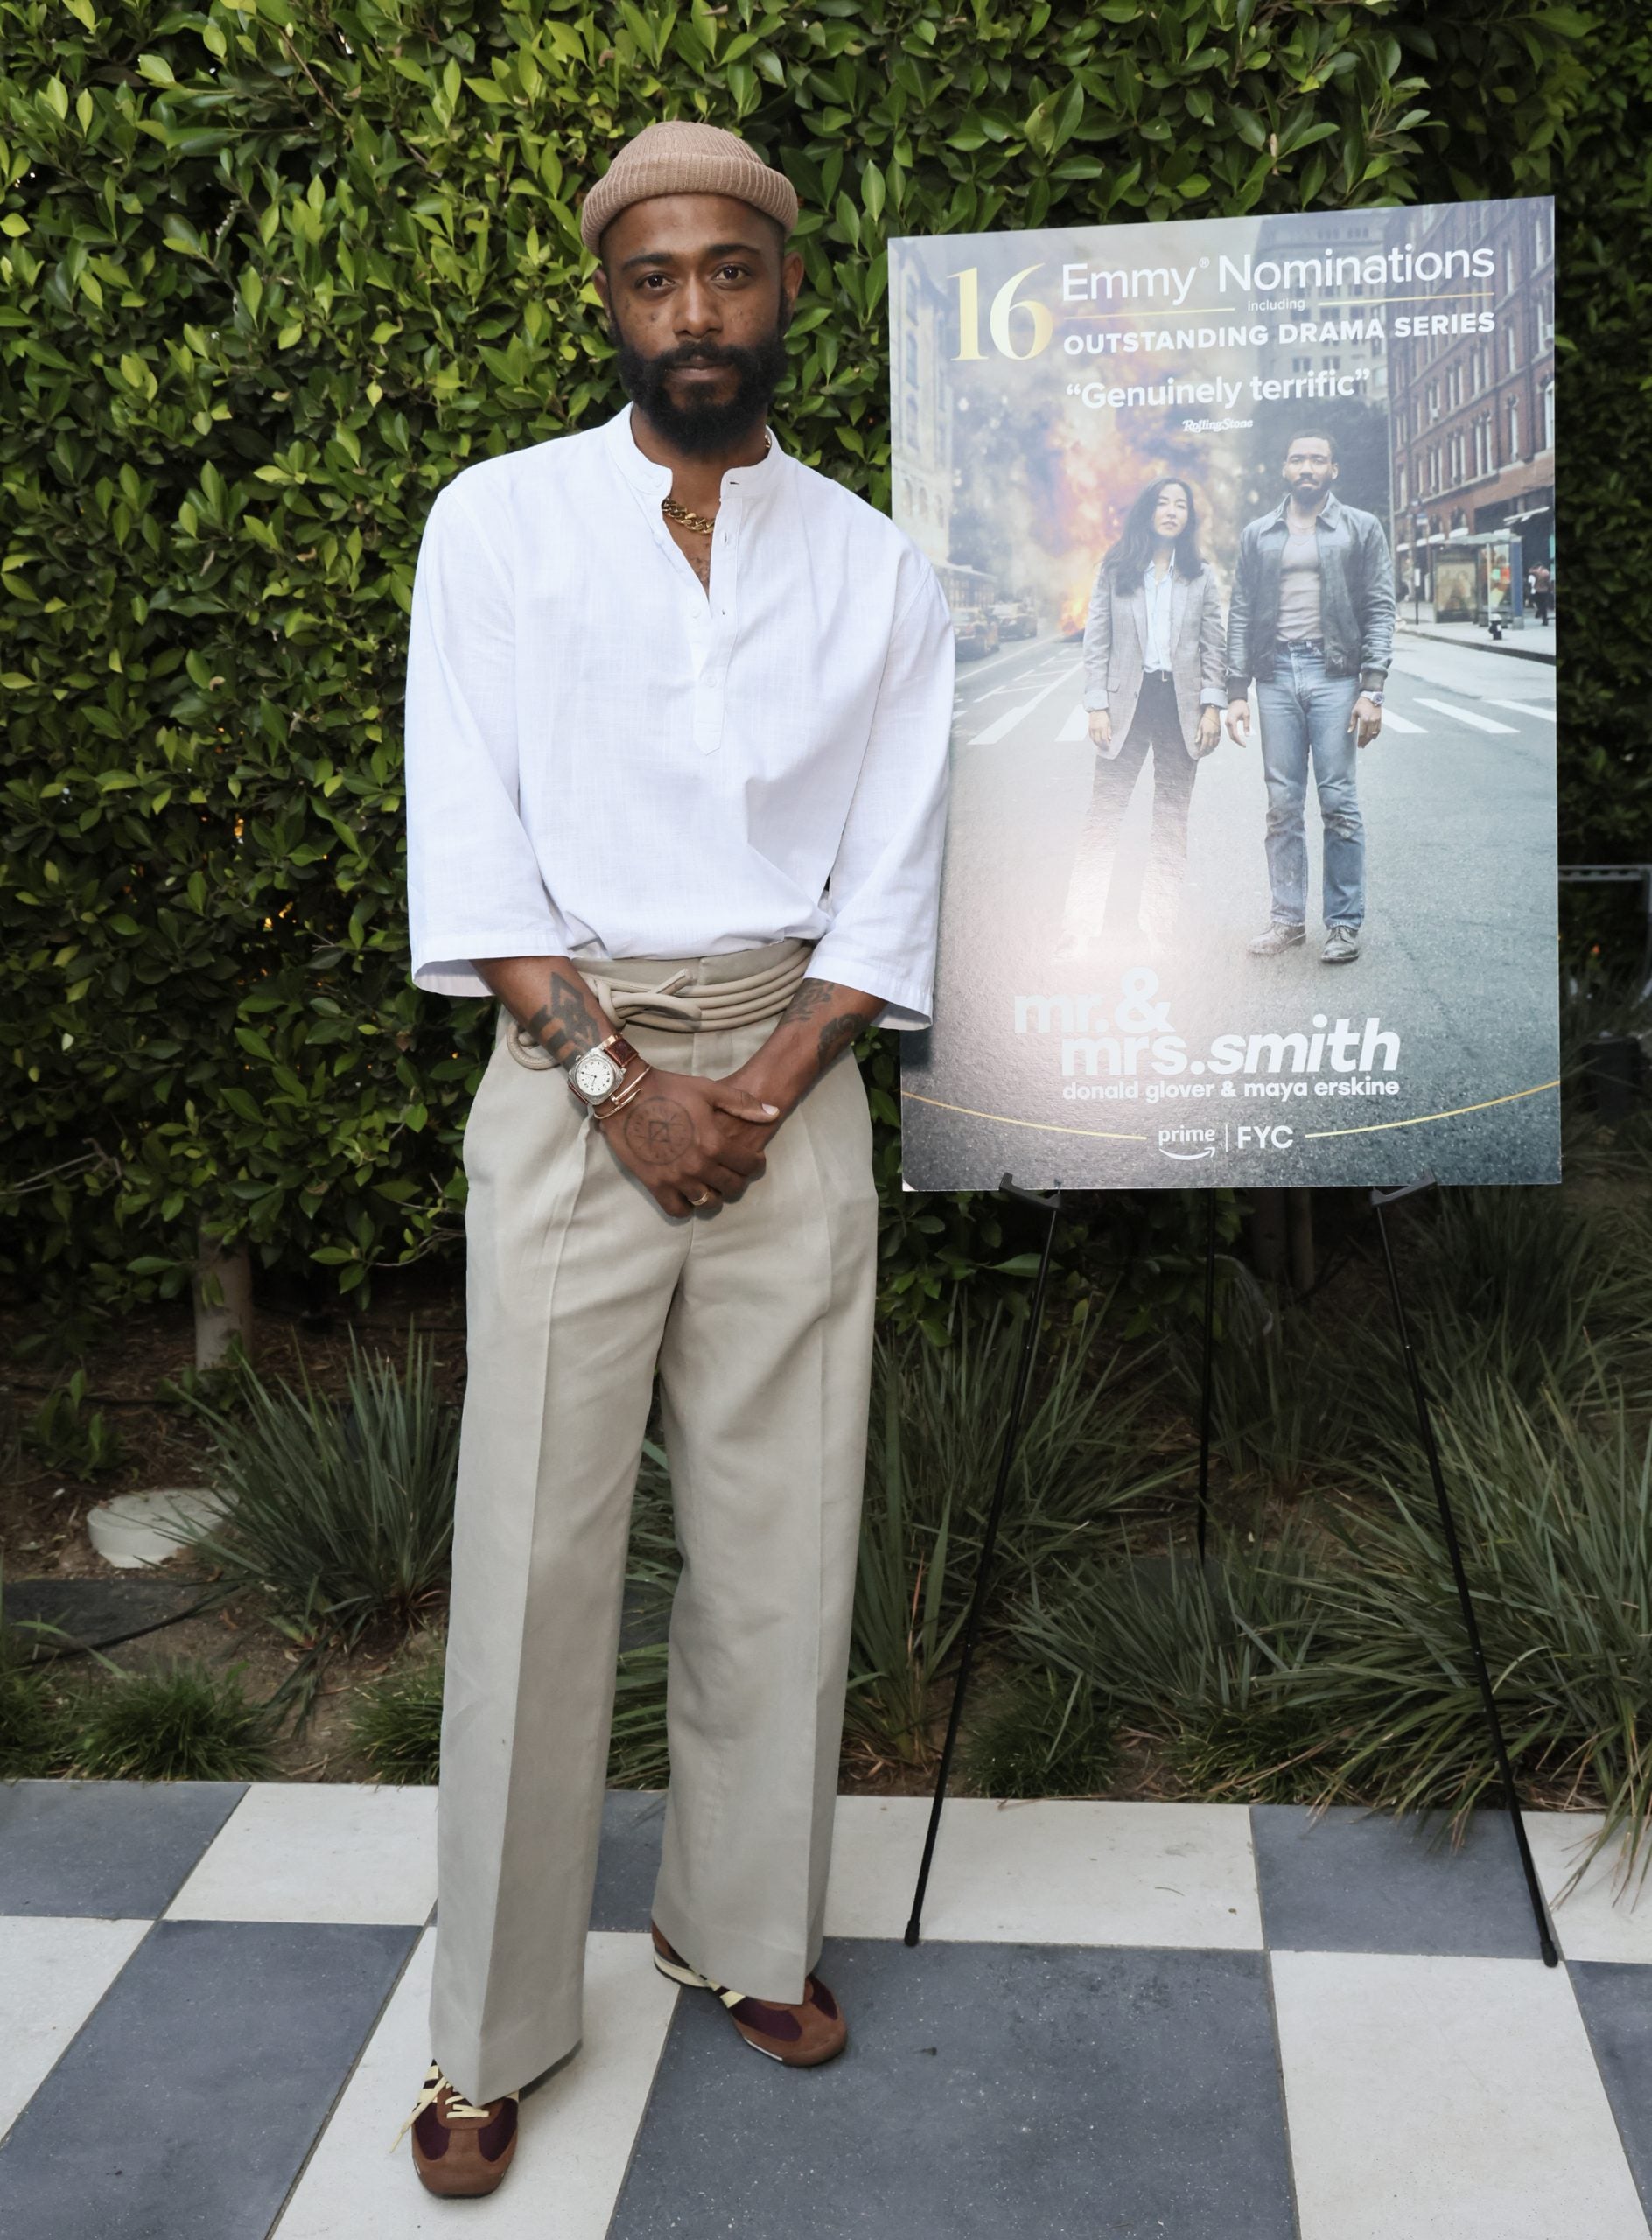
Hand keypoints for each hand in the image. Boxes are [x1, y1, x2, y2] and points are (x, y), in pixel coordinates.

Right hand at [597, 1068, 778, 1217]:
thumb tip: (773, 1113)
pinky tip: (689, 1194)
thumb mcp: (709, 1090)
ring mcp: (676, 1178)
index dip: (755, 1164)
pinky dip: (687, 1206)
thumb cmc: (669, 1089)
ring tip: (712, 1184)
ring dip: (714, 1195)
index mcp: (714, 1143)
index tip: (753, 1161)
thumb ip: (743, 1103)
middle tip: (733, 1172)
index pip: (748, 1165)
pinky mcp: (655, 1184)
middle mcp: (698, 1165)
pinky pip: (677, 1210)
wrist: (625, 1095)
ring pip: (707, 1202)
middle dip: (737, 1180)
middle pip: (731, 1187)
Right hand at [1087, 710, 1112, 750]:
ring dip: (1097, 744)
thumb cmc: (1104, 715)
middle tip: (1105, 747)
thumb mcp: (1109, 722)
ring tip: (1101, 745)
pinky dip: (1094, 740)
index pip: (1104, 738)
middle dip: (1102, 745)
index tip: (1109, 745)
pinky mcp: (1089, 728)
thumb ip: (1109, 731)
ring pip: (1094, 740)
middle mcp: (1096, 729)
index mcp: (1102, 727)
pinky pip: (1091, 737)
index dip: (1106, 743)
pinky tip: (1097, 741)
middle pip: (1098, 741)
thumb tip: (1109, 738)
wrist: (1096, 710)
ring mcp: (1092, 729)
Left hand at [1194, 706, 1220, 756]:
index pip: (1204, 744)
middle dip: (1206, 750)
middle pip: (1210, 746)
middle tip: (1203, 753)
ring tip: (1208, 751)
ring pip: (1214, 744)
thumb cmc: (1205, 718)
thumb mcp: (1200, 726)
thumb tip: (1196, 742)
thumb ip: (1199, 734)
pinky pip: (1218, 740)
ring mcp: (1216, 733)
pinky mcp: (1219, 732)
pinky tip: (1213, 746)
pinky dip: (1215, 744)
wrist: (1213, 712)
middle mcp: (1212, 734)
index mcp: (1206, 733)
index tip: (1200, 753)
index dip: (1202, 750)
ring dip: (1211, 748)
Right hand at [1225, 697, 1250, 744]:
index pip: (1235, 734)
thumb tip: (1247, 735)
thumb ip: (1247, 725)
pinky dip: (1234, 734)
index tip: (1245, 745)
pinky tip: (1240, 736)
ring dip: (1236, 739)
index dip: (1240, 741)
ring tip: (1242, 742)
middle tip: (1244, 745)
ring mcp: (1226, 723)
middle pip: (1231, 736)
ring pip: (1230, 734)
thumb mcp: (1247, 715)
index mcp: (1232, 721)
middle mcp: (1227, 723)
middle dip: (1238, 741)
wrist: (1236, 699)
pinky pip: (1230, 731)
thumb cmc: (1242, 706)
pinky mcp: (1227, 722)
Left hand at [1349, 693, 1382, 746]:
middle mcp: (1372, 721)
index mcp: (1364, 719)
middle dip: (1365, 742)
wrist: (1371, 696)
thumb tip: (1349, 731)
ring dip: (1370, 740)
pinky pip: (1379, 729)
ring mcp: (1377, 720)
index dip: (1360, 740)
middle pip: (1368, 735)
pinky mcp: (1380, 719)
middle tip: (1362, 746)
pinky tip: (1373, 738)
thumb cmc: (1361, 703)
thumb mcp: (1354, 712)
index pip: (1362, 733)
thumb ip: (1352, 722)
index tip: (1358, 745)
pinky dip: (1376, 734)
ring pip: (1374, 733)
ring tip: (1366, 743)